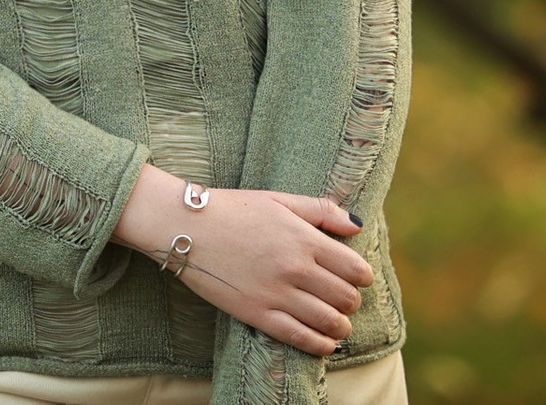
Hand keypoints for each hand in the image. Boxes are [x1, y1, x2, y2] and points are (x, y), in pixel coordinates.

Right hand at [112, 163, 371, 356]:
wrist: (183, 225)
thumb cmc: (231, 209)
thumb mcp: (278, 200)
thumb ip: (321, 210)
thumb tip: (357, 227)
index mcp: (303, 238)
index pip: (356, 270)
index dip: (362, 277)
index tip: (355, 277)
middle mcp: (295, 268)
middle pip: (347, 299)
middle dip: (351, 301)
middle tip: (342, 299)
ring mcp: (276, 294)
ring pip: (330, 322)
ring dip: (340, 326)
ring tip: (336, 322)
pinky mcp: (257, 314)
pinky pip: (301, 338)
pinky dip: (321, 345)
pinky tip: (324, 342)